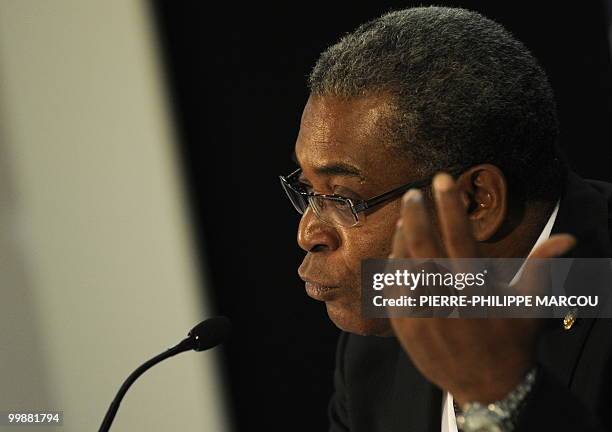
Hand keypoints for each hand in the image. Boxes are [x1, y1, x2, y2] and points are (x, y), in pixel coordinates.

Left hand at [388, 172, 574, 404]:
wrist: (487, 386)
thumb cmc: (510, 340)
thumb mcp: (528, 304)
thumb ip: (541, 267)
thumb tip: (567, 237)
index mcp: (477, 289)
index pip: (460, 237)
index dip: (450, 206)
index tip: (441, 179)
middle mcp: (447, 299)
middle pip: (423, 247)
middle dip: (416, 215)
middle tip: (412, 193)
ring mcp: (422, 313)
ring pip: (403, 265)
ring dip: (402, 238)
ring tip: (405, 219)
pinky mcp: (405, 326)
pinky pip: (392, 289)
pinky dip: (393, 266)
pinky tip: (397, 251)